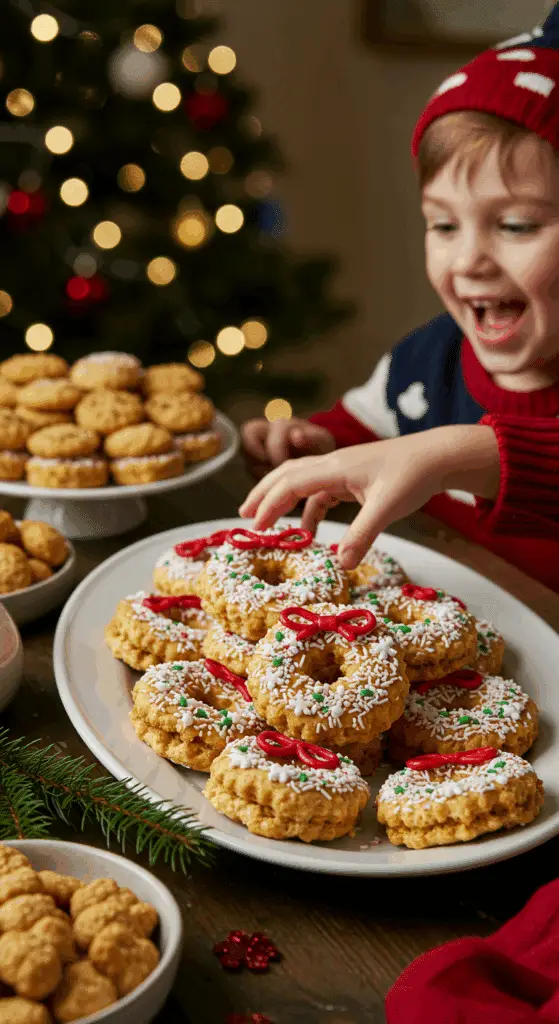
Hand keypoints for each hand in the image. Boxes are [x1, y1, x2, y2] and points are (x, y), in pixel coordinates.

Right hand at [239, 425, 499, 568]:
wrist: (438, 455)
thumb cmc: (414, 475)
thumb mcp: (387, 508)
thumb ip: (362, 536)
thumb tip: (341, 566)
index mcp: (335, 467)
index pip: (290, 483)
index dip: (269, 504)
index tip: (253, 527)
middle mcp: (333, 464)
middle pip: (286, 475)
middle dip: (263, 495)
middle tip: (243, 518)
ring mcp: (342, 469)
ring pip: (301, 481)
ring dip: (282, 500)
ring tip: (266, 523)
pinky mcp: (353, 477)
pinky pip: (321, 491)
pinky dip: (309, 509)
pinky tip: (310, 531)